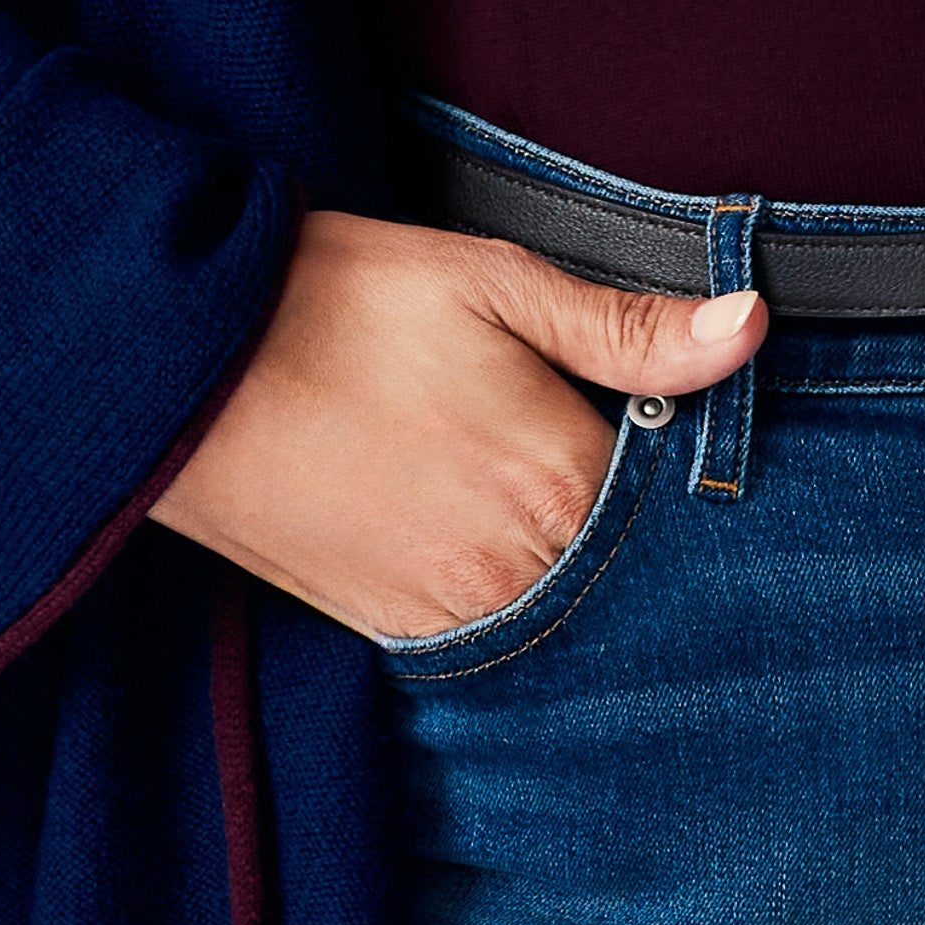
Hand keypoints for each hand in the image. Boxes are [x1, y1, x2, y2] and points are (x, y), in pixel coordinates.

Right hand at [151, 210, 767, 643]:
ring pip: (557, 624)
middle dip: (640, 546)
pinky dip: (503, 609)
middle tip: (607, 481)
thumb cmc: (329, 305)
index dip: (692, 480)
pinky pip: (479, 645)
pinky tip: (492, 556)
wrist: (178, 373)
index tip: (683, 442)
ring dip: (570, 584)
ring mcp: (444, 611)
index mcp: (556, 476)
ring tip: (543, 518)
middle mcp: (512, 567)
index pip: (680, 510)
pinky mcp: (384, 628)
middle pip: (626, 582)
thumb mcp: (485, 279)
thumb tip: (747, 328)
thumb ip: (620, 324)